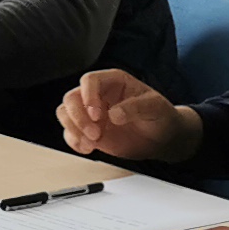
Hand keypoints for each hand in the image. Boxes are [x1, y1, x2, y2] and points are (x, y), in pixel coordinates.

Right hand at [61, 69, 196, 161]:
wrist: (163, 139)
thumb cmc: (161, 116)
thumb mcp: (155, 107)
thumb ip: (136, 107)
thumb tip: (114, 115)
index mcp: (113, 81)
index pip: (89, 80)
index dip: (88, 96)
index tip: (96, 115)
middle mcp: (98, 95)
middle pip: (72, 97)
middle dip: (78, 117)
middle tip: (95, 134)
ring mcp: (91, 113)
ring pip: (66, 113)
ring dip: (74, 129)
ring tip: (92, 143)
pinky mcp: (89, 131)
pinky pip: (70, 133)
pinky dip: (74, 141)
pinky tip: (88, 148)